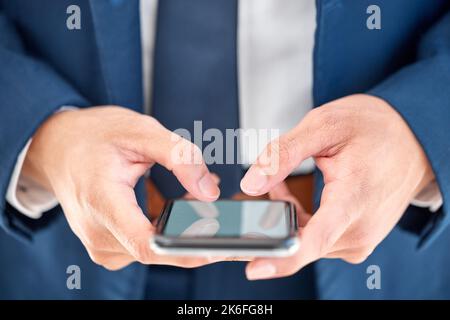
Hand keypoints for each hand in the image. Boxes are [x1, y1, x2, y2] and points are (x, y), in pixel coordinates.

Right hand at [22, 106, 221, 269]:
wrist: (58, 148)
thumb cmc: (94, 137)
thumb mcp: (141, 131)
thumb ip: (180, 157)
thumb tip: (210, 192)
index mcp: (102, 201)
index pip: (148, 245)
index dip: (187, 249)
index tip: (219, 244)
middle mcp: (96, 232)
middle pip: (157, 251)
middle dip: (194, 234)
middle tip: (217, 208)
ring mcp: (99, 245)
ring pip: (154, 252)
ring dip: (181, 232)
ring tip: (193, 198)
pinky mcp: (106, 248)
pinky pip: (145, 249)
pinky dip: (166, 233)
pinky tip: (174, 210)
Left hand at [240, 94, 433, 279]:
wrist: (411, 140)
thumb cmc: (374, 130)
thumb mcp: (324, 126)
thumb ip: (284, 155)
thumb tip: (251, 184)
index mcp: (354, 199)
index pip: (314, 240)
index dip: (281, 258)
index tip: (254, 267)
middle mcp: (359, 229)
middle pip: (301, 242)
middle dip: (273, 219)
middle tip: (270, 184)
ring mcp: (359, 239)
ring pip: (305, 241)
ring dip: (287, 217)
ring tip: (286, 183)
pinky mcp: (356, 241)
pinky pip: (317, 239)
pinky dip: (301, 222)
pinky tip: (297, 199)